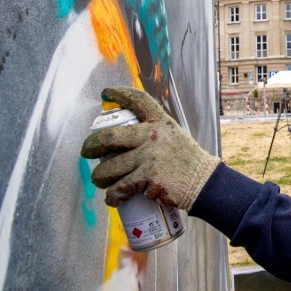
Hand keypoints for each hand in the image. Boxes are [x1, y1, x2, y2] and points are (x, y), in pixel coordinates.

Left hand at [81, 86, 220, 210]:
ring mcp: (149, 157)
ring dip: (100, 177)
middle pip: (109, 137)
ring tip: (102, 181)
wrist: (203, 183)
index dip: (119, 93)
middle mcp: (153, 135)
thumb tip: (122, 138)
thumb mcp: (172, 136)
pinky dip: (113, 196)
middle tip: (87, 151)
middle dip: (91, 145)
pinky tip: (114, 198)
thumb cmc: (186, 161)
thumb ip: (151, 132)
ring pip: (109, 168)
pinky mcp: (147, 178)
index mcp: (159, 122)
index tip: (106, 92)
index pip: (138, 100)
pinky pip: (119, 188)